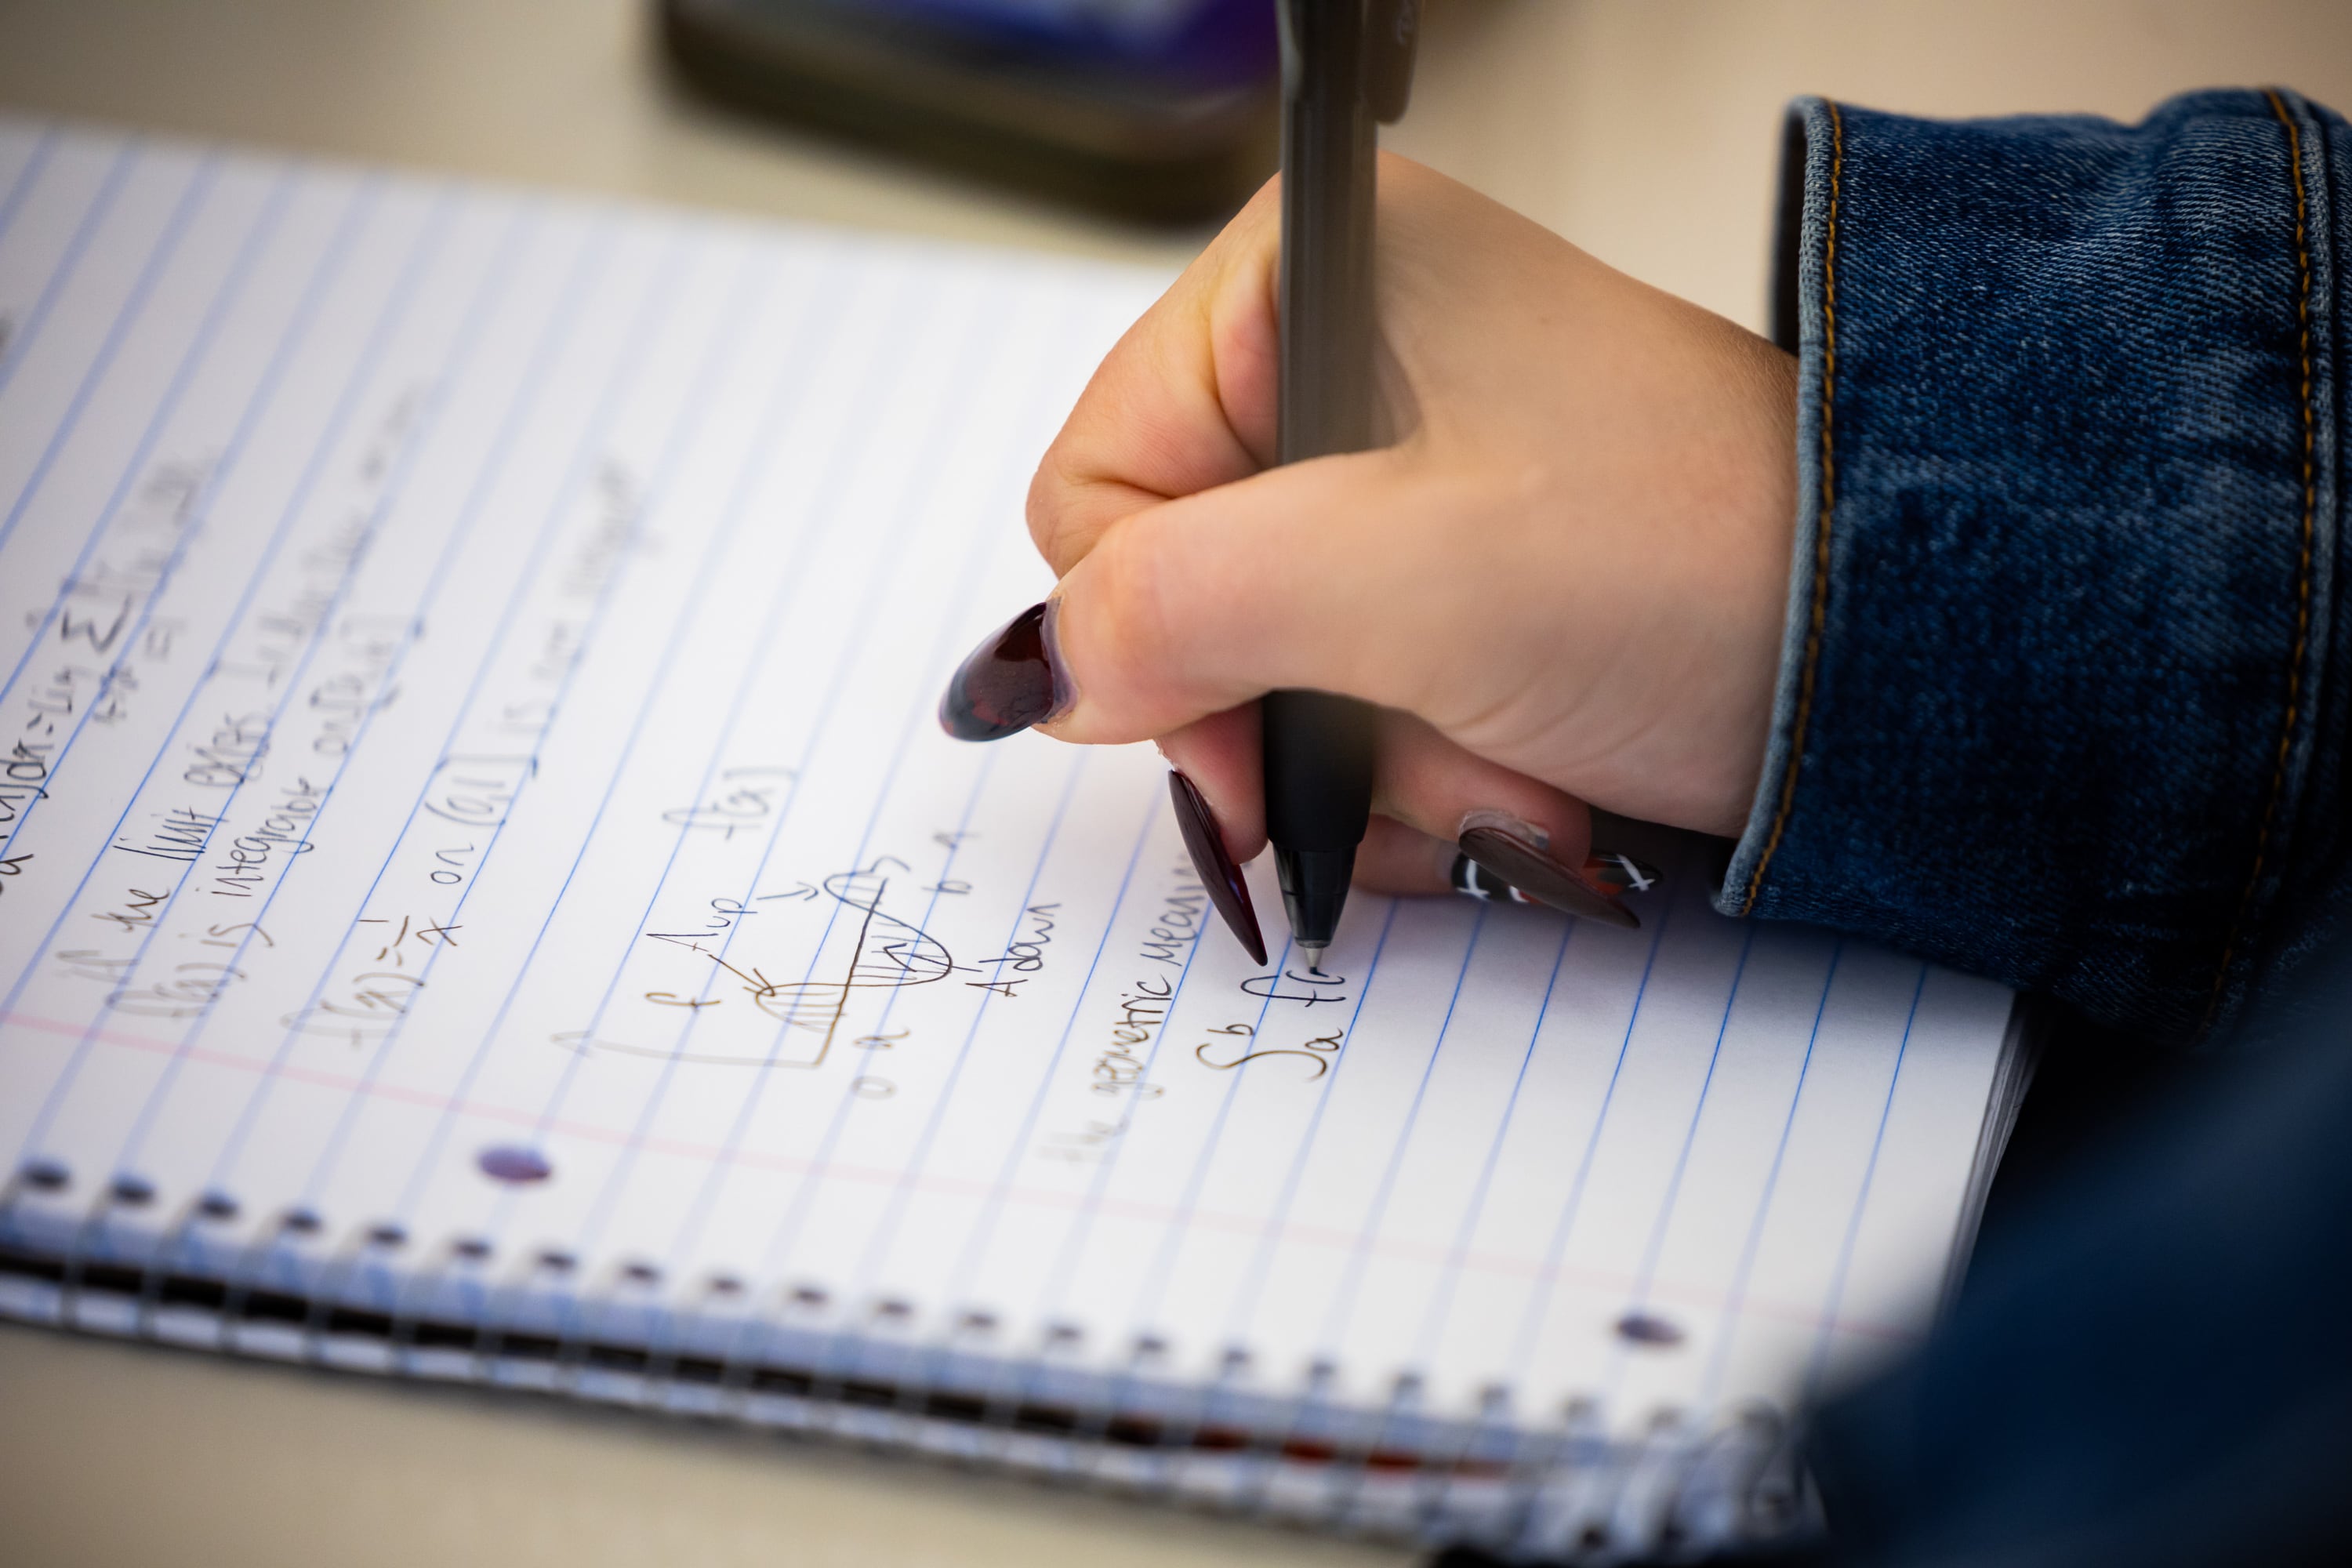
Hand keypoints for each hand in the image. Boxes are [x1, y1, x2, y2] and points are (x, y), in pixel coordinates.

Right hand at [943, 154, 1797, 908]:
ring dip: (1370, 763)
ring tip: (1504, 768)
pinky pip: (1354, 696)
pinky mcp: (1466, 563)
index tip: (1248, 742)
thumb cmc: (1693, 559)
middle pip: (1184, 588)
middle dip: (1293, 717)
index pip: (1097, 482)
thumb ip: (1173, 604)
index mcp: (1312, 275)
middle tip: (1417, 756)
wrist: (1905, 651)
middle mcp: (1349, 356)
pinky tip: (1518, 776)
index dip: (1154, 633)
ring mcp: (1410, 466)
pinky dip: (1420, 769)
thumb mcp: (1395, 578)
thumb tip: (1045, 675)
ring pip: (1270, 667)